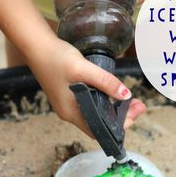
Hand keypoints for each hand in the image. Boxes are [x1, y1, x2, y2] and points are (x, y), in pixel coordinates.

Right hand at [27, 38, 145, 136]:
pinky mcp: (70, 96)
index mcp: (71, 112)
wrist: (37, 46)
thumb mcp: (83, 69)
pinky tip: (113, 93)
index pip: (98, 130)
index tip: (134, 113)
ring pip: (96, 114)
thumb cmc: (56, 58)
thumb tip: (126, 95)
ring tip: (131, 100)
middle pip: (99, 123)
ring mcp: (69, 104)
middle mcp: (70, 113)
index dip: (118, 126)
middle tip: (138, 105)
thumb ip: (105, 82)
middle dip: (121, 116)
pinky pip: (90, 104)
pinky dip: (104, 102)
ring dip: (114, 109)